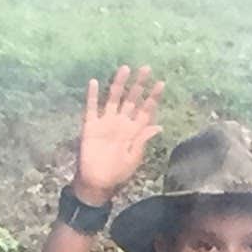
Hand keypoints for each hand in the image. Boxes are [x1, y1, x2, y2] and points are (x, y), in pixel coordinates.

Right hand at [72, 65, 163, 205]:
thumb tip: (159, 126)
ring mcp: (106, 122)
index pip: (146, 110)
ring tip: (125, 69)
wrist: (96, 183)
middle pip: (132, 99)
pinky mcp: (91, 126)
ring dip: (119, 84)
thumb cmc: (118, 172)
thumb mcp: (134, 158)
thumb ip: (143, 139)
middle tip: (146, 68)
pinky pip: (91, 108)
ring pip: (113, 98)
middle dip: (139, 84)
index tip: (161, 83)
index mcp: (134, 131)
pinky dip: (92, 95)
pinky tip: (94, 82)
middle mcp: (121, 122)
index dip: (153, 97)